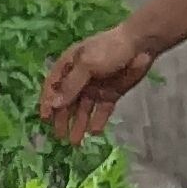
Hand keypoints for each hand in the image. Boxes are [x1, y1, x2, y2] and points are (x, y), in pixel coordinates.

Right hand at [39, 22, 157, 141]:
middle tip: (60, 136)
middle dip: (63, 119)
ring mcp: (95, 87)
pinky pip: (101, 111)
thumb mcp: (86, 65)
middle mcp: (79, 78)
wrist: (140, 45)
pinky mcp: (110, 94)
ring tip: (75, 141)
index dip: (48, 102)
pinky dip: (97, 121)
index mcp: (69, 66)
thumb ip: (71, 86)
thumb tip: (54, 105)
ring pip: (83, 109)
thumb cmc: (109, 49)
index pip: (52, 86)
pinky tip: (94, 132)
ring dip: (78, 124)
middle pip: (67, 101)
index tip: (45, 119)